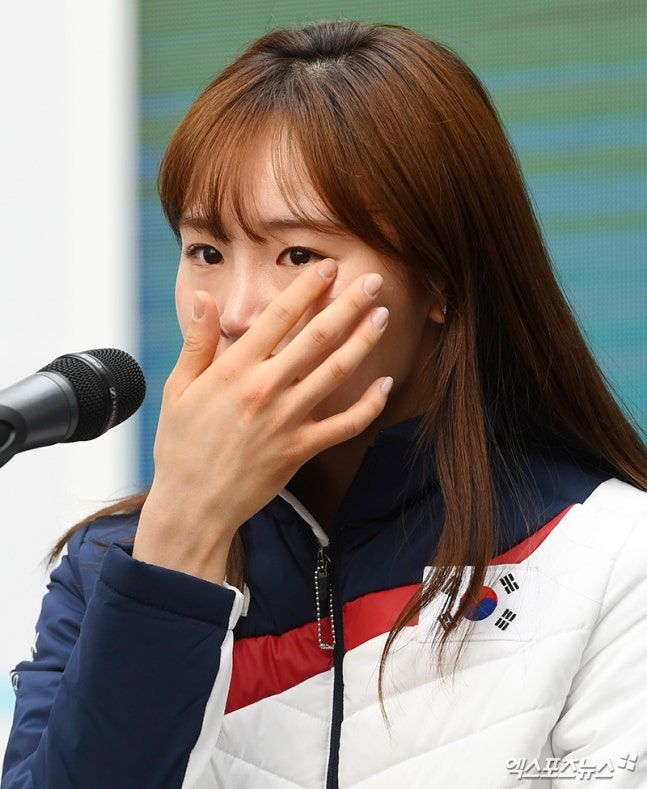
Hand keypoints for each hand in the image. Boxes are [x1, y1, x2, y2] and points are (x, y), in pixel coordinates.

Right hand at [133, 259, 391, 580]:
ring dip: (364, 341)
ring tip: (383, 316)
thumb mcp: (178, 389)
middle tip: (373, 280)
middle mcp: (266, 390)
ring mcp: (287, 421)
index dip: (307, 288)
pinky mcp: (301, 449)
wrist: (193, 504)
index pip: (278, 317)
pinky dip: (370, 405)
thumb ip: (197, 341)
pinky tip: (385, 384)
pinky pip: (346, 425)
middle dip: (349, 304)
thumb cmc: (181, 445)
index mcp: (235, 370)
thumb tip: (205, 296)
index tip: (328, 268)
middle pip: (317, 337)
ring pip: (337, 373)